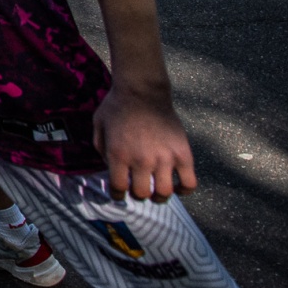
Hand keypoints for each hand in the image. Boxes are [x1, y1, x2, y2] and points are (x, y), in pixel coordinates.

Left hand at [93, 85, 196, 201]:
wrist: (142, 91)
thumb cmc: (117, 107)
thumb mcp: (98, 126)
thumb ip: (101, 149)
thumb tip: (111, 169)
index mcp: (118, 154)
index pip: (119, 189)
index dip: (118, 195)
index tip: (120, 194)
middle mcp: (141, 159)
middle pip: (141, 193)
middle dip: (138, 194)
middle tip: (139, 188)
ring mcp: (164, 158)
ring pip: (164, 193)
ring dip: (159, 196)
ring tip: (157, 190)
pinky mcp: (183, 154)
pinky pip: (189, 183)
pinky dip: (184, 190)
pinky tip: (178, 186)